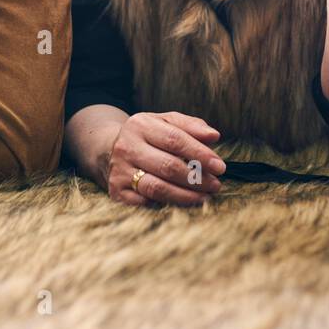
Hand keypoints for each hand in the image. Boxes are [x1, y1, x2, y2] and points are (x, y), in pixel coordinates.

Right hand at [105, 111, 225, 207]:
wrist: (108, 149)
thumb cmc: (148, 136)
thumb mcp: (166, 122)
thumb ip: (191, 126)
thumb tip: (214, 136)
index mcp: (141, 125)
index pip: (175, 140)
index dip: (200, 154)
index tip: (219, 166)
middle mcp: (127, 147)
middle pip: (167, 166)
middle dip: (196, 178)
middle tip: (215, 184)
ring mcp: (120, 171)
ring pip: (157, 188)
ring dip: (185, 195)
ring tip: (204, 197)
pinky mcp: (116, 192)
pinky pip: (145, 203)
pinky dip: (166, 205)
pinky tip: (182, 204)